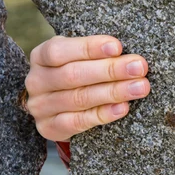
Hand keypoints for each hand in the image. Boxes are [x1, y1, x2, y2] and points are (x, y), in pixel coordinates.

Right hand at [25, 35, 149, 141]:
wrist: (57, 106)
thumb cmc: (75, 72)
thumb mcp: (76, 56)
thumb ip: (95, 54)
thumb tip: (128, 53)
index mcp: (40, 55)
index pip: (60, 50)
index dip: (89, 48)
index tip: (118, 46)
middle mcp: (35, 81)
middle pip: (73, 75)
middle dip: (110, 70)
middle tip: (139, 67)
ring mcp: (40, 107)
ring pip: (79, 99)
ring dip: (113, 92)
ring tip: (139, 87)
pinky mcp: (48, 128)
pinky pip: (77, 122)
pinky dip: (102, 115)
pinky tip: (122, 108)